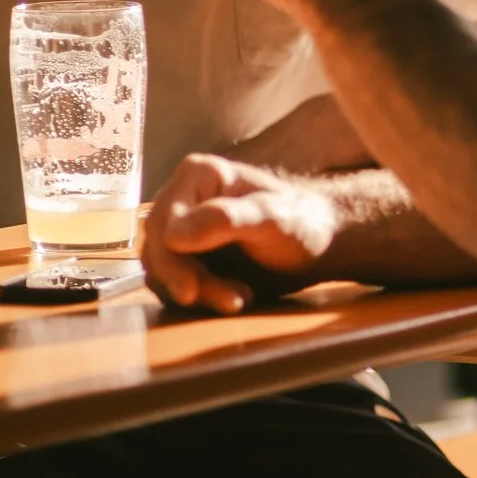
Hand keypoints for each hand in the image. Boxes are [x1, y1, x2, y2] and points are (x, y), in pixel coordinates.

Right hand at [143, 153, 341, 313]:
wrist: (319, 242)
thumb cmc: (301, 221)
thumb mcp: (273, 218)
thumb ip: (227, 220)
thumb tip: (173, 235)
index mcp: (197, 175)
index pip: (162, 222)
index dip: (170, 259)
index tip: (191, 290)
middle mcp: (183, 199)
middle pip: (158, 249)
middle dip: (187, 281)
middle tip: (228, 302)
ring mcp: (182, 228)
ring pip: (164, 271)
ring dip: (199, 292)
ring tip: (241, 298)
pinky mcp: (187, 255)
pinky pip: (176, 283)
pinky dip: (202, 297)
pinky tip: (236, 297)